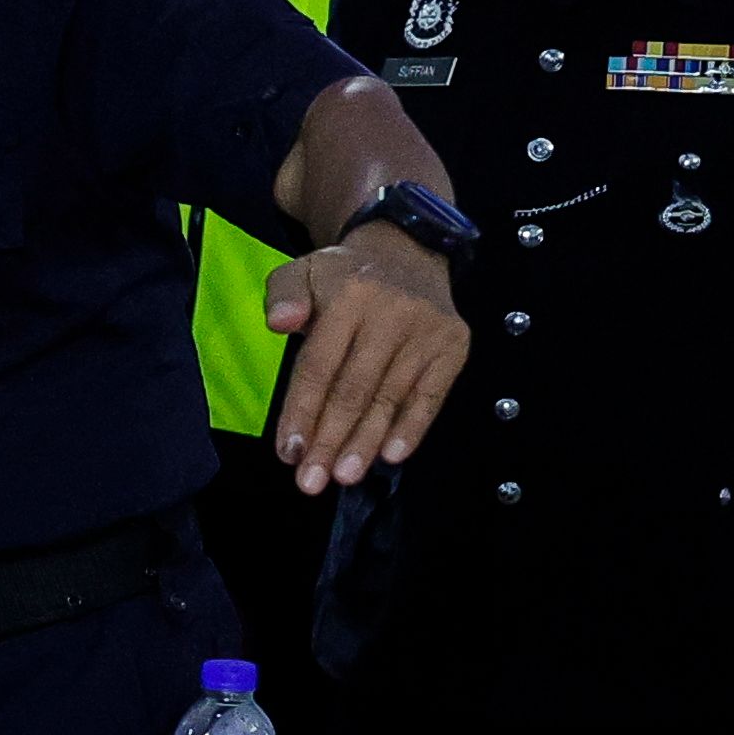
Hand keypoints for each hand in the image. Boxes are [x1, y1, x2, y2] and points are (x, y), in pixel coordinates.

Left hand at [261, 233, 469, 494]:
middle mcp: (392, 314)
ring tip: (343, 477)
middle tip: (311, 482)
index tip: (288, 452)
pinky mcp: (453, 346)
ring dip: (366, 443)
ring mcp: (427, 332)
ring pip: (390, 398)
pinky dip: (413, 428)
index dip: (302, 411)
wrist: (408, 252)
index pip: (319, 365)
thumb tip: (280, 323)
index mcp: (350, 296)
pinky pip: (431, 396)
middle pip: (355, 389)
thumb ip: (283, 295)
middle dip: (330, 440)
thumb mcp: (304, 271)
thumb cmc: (345, 275)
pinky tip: (392, 457)